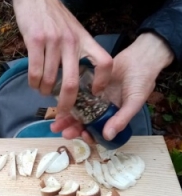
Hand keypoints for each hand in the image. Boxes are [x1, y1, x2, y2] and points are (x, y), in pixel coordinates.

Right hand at [9, 0, 112, 115]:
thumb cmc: (55, 17)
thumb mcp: (74, 31)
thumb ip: (76, 52)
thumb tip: (73, 80)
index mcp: (84, 40)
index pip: (104, 62)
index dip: (102, 81)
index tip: (94, 94)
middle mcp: (72, 42)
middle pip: (73, 82)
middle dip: (66, 103)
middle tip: (62, 110)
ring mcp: (53, 41)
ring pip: (50, 80)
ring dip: (44, 91)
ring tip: (42, 91)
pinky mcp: (35, 40)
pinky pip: (35, 72)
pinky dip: (33, 83)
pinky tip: (33, 83)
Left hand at [51, 33, 173, 142]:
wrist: (139, 58)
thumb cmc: (140, 82)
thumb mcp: (134, 102)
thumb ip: (122, 119)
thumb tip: (107, 137)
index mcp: (111, 117)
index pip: (98, 132)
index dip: (90, 136)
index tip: (84, 135)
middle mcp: (100, 111)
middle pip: (84, 124)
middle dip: (74, 130)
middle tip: (63, 133)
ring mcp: (92, 99)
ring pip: (77, 112)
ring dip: (67, 119)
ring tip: (55, 124)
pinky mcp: (86, 86)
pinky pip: (76, 96)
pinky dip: (68, 101)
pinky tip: (59, 105)